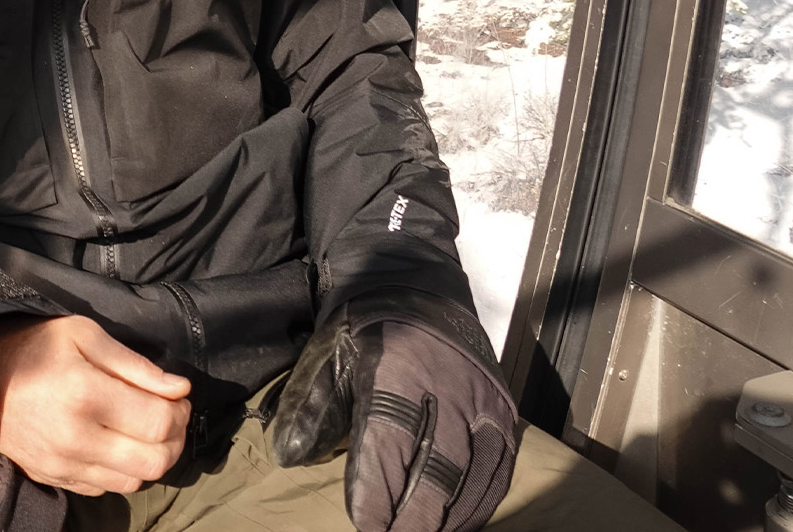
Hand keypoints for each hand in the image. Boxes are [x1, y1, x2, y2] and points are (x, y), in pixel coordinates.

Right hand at [0, 314, 191, 497]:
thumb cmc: (39, 345)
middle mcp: (74, 437)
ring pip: (133, 481)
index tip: (178, 397)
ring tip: (145, 430)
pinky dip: (121, 470)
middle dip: (174, 439)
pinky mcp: (51, 478)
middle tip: (169, 416)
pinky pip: (104, 488)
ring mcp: (61, 464)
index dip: (180, 411)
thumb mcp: (86, 335)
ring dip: (151, 458)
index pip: (158, 422)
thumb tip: (180, 389)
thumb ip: (136, 365)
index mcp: (85, 394)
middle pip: (153, 460)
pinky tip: (116, 443)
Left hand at [267, 291, 517, 531]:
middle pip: (436, 470)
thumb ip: (312, 405)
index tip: (366, 526)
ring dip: (449, 516)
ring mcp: (481, 400)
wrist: (418, 285)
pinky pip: (500, 466)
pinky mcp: (503, 408)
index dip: (377, 494)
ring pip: (472, 475)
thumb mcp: (327, 353)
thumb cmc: (366, 327)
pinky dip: (481, 500)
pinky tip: (460, 520)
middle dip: (414, 517)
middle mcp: (447, 390)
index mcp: (396, 374)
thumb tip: (289, 456)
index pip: (387, 448)